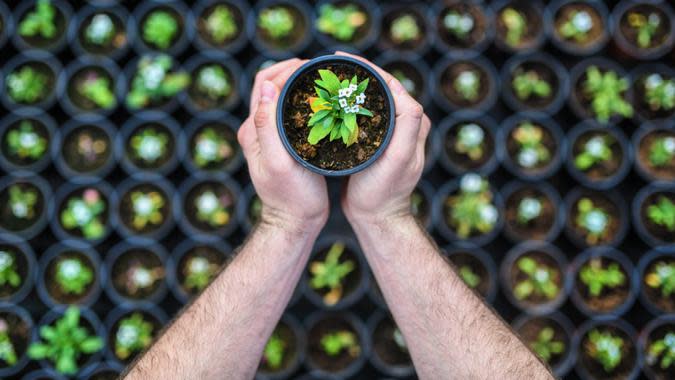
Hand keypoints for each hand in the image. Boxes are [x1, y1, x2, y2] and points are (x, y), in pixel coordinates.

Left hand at [238, 59, 329, 233]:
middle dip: (294, 71)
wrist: (294, 223)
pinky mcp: (282, 144)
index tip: (314, 69)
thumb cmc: (291, 198)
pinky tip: (324, 105)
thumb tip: (267, 88)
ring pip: (281, 97)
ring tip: (325, 83)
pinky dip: (304, 102)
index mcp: (252, 130)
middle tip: (322, 72)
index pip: (264, 83)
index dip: (287, 69)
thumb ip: (268, 126)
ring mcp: (268, 137)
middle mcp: (257, 130)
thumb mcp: (280, 163)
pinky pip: (290, 113)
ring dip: (300, 85)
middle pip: (271, 85)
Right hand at [338, 52, 430, 225]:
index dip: (366, 67)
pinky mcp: (377, 140)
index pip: (389, 83)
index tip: (341, 60)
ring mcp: (390, 131)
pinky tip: (328, 103)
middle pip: (379, 87)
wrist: (377, 217)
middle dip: (355, 73)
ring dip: (349, 88)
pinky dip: (346, 105)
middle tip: (329, 67)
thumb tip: (405, 95)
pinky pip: (362, 114)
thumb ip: (407, 127)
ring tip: (326, 80)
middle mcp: (405, 123)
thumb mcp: (398, 160)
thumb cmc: (385, 192)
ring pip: (369, 100)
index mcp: (413, 121)